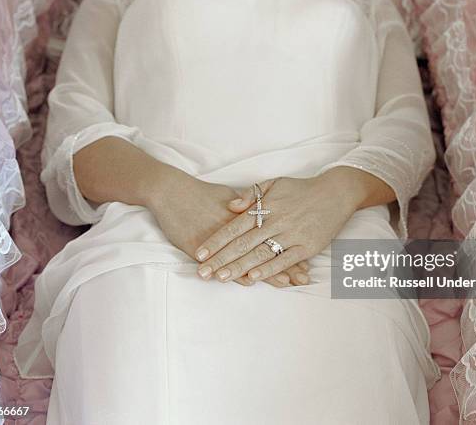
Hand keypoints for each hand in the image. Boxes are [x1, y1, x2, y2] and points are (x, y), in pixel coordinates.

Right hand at [147, 166, 305, 286]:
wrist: (170, 191)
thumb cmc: (199, 194)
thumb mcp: (228, 196)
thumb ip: (248, 208)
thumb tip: (264, 216)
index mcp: (245, 216)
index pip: (273, 235)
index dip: (289, 247)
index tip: (305, 260)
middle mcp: (237, 228)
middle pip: (266, 248)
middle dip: (286, 264)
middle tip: (303, 278)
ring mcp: (221, 239)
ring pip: (248, 258)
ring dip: (267, 272)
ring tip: (286, 284)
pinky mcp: (202, 247)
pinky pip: (224, 262)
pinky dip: (237, 272)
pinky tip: (250, 281)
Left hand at [194, 167, 392, 282]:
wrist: (336, 192)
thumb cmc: (302, 189)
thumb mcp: (274, 183)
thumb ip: (252, 195)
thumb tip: (230, 206)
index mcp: (266, 206)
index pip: (235, 227)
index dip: (216, 241)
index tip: (200, 253)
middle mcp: (276, 221)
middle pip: (243, 243)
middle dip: (221, 259)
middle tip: (203, 272)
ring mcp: (292, 234)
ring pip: (260, 253)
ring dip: (239, 267)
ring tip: (221, 277)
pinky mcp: (307, 246)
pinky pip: (285, 260)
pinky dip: (268, 270)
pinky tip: (253, 278)